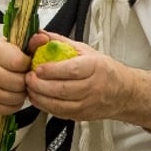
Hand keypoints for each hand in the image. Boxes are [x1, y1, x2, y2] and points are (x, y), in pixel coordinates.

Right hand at [0, 36, 30, 114]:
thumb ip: (30, 43)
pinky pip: (5, 109)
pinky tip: (13, 96)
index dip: (28, 65)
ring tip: (20, 87)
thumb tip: (44, 38)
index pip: (18, 62)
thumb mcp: (13, 45)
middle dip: (25, 82)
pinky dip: (13, 105)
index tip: (27, 65)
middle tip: (25, 78)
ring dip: (20, 95)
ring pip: (11, 98)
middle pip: (16, 82)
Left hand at [24, 31, 150, 133]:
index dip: (52, 70)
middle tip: (28, 77)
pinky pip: (59, 113)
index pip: (72, 70)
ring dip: (40, 97)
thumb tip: (40, 34)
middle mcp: (92, 87)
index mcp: (95, 67)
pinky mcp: (81, 116)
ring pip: (59, 104)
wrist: (123, 93)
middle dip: (40, 85)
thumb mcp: (86, 50)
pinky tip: (37, 98)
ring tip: (29, 88)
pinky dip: (45, 106)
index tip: (37, 67)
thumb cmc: (104, 69)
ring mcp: (87, 104)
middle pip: (62, 89)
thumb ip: (61, 42)